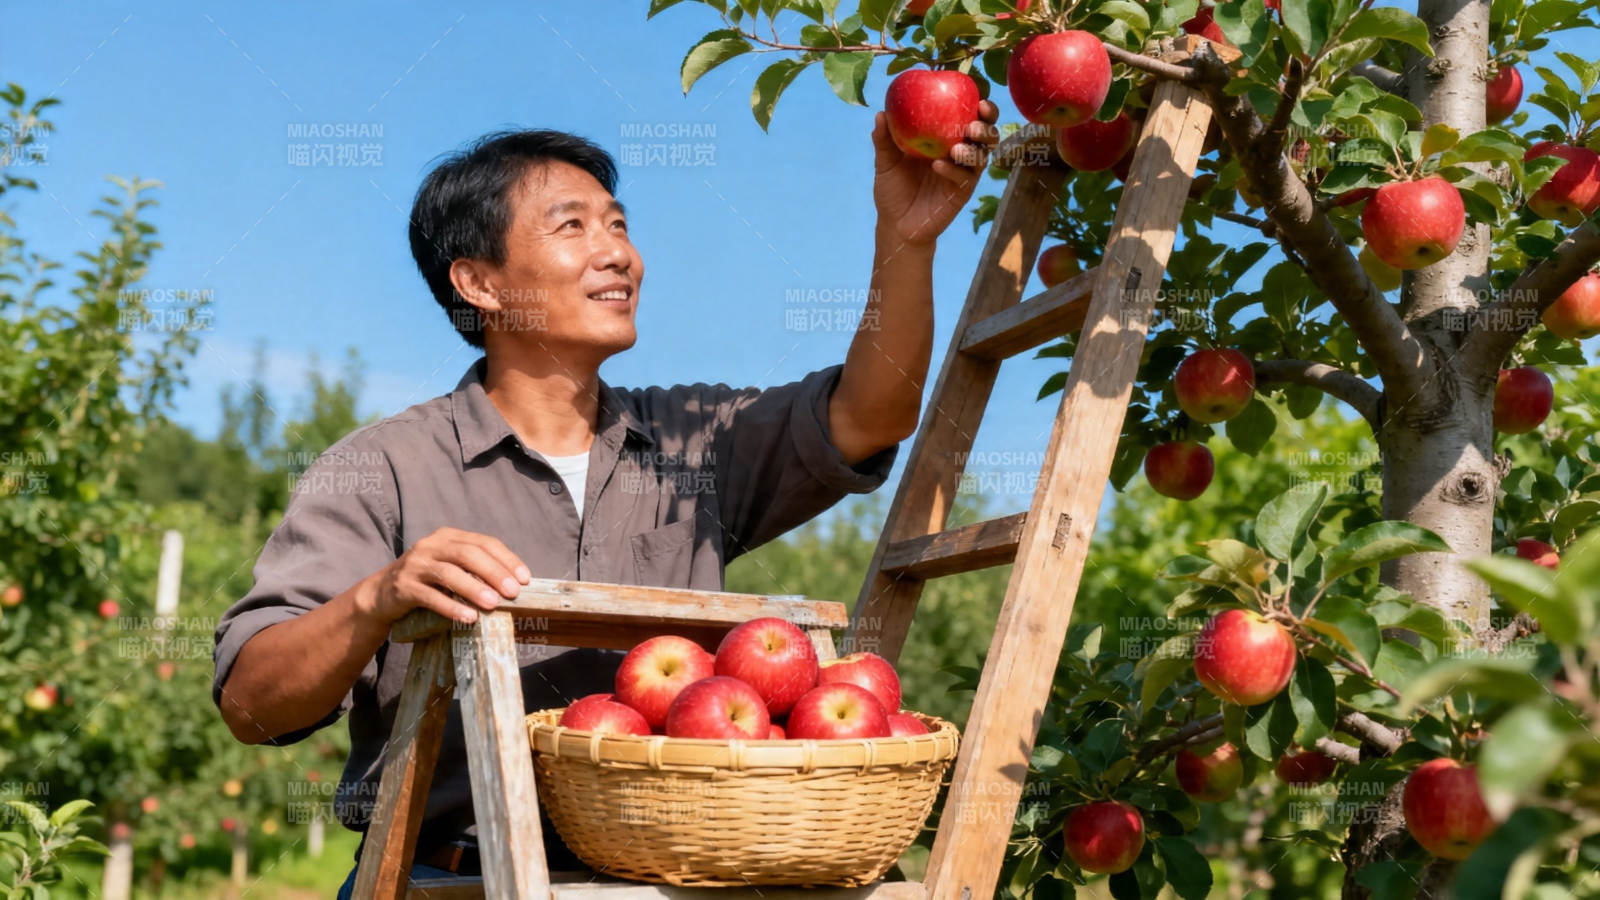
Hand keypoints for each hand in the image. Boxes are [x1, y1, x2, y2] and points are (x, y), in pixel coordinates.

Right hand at [362, 527, 531, 624]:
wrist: (381, 594)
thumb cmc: (427, 581)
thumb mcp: (451, 568)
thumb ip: (475, 570)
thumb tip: (514, 586)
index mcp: (448, 537)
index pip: (483, 542)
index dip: (506, 559)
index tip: (525, 579)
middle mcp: (431, 545)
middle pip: (467, 554)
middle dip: (493, 572)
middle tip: (513, 592)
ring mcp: (415, 565)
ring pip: (449, 574)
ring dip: (474, 589)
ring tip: (493, 604)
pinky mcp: (403, 587)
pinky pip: (430, 596)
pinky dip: (451, 607)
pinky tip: (468, 617)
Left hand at [871, 98, 1000, 250]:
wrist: (895, 224)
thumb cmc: (893, 188)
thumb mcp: (886, 162)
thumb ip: (884, 139)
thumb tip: (881, 114)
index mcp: (946, 137)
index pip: (968, 115)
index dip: (978, 103)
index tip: (976, 93)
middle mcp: (960, 151)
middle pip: (986, 133)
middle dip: (987, 124)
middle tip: (973, 122)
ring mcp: (963, 172)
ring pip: (982, 155)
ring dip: (973, 148)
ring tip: (956, 148)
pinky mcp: (962, 192)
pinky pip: (965, 178)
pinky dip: (953, 170)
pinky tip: (939, 166)